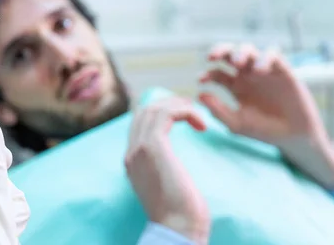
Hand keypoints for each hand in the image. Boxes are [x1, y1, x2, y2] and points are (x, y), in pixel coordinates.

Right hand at [125, 97, 209, 244]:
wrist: (176, 229)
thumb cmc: (180, 215)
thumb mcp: (166, 187)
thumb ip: (163, 169)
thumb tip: (174, 162)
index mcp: (132, 162)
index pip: (139, 124)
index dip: (160, 113)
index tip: (183, 116)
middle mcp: (131, 152)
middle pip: (144, 111)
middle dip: (168, 104)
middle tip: (191, 109)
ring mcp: (139, 148)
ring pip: (153, 108)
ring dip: (178, 106)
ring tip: (197, 114)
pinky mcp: (153, 146)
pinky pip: (166, 114)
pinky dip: (185, 112)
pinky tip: (202, 125)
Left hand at [198, 43, 333, 189]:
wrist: (293, 137)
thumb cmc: (264, 131)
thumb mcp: (237, 124)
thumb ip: (218, 111)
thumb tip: (200, 94)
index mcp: (234, 86)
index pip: (216, 72)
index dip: (207, 73)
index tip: (202, 80)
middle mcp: (247, 76)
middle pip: (230, 54)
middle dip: (220, 50)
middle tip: (212, 57)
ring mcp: (264, 72)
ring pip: (249, 50)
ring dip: (241, 52)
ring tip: (237, 63)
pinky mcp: (283, 70)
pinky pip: (273, 55)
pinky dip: (264, 57)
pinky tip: (259, 70)